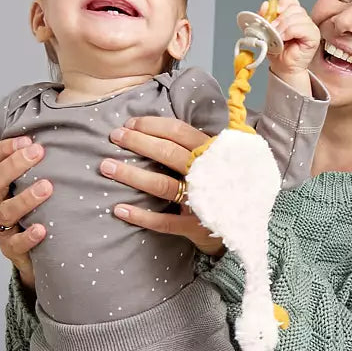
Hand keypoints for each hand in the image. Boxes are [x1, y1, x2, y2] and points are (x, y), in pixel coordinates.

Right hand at [0, 137, 49, 289]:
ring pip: (5, 211)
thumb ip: (37, 161)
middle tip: (38, 152)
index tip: (27, 140)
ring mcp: (0, 226)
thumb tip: (58, 132)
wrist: (31, 251)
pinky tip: (42, 229)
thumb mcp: (32, 182)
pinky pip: (16, 243)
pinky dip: (28, 236)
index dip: (3, 148)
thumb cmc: (34, 208)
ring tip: (46, 187)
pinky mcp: (11, 248)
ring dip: (25, 198)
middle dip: (15, 165)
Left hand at [100, 117, 226, 256]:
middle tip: (114, 137)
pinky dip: (140, 216)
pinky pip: (163, 222)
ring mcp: (202, 202)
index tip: (129, 123)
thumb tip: (159, 126)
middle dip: (137, 143)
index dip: (152, 126)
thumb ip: (197, 145)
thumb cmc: (225, 187)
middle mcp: (208, 175)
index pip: (179, 132)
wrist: (244, 226)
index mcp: (213, 154)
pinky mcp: (195, 226)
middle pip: (168, 154)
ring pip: (161, 185)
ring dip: (131, 175)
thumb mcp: (219, 161)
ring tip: (106, 167)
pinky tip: (119, 209)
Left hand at [261, 0, 319, 94]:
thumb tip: (265, 5)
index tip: (272, 12)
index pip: (290, 1)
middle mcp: (303, 19)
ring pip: (298, 17)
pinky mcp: (314, 36)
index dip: (281, 4)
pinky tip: (284, 38)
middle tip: (272, 29)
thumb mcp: (267, 31)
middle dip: (280, 18)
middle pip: (294, 8)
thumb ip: (265, 17)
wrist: (282, 67)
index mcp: (293, 15)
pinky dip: (290, 32)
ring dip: (284, 26)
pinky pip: (302, 28)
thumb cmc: (277, 51)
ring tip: (277, 37)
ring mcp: (310, 27)